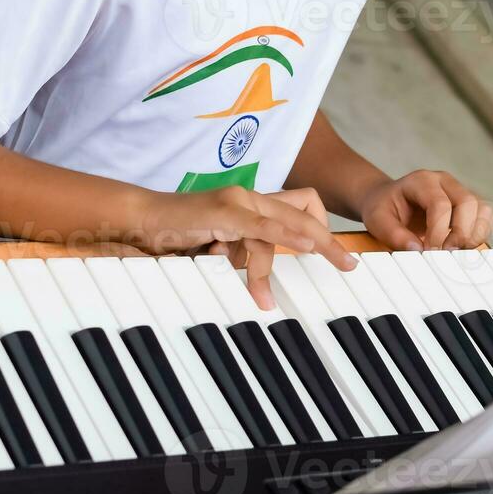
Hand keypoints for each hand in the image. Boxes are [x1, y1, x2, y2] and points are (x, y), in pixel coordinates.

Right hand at [138, 186, 355, 309]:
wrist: (143, 220)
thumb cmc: (179, 235)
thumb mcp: (222, 246)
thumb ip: (244, 252)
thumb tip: (262, 275)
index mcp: (254, 203)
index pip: (303, 205)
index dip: (322, 227)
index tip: (338, 254)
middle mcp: (250, 196)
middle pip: (306, 210)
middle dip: (330, 241)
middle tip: (349, 266)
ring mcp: (237, 201)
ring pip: (285, 223)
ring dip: (288, 259)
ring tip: (268, 297)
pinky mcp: (223, 212)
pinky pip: (262, 225)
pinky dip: (286, 235)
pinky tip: (304, 246)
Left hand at [357, 170, 492, 250]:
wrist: (387, 200)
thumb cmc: (384, 208)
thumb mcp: (377, 220)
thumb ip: (393, 235)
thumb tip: (417, 250)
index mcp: (422, 181)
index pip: (440, 204)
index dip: (438, 231)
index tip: (428, 251)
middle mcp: (445, 182)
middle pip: (467, 203)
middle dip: (460, 233)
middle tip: (444, 253)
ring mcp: (459, 191)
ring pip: (482, 209)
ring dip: (473, 235)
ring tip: (454, 251)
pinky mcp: (468, 205)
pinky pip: (486, 218)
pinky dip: (479, 235)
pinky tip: (462, 247)